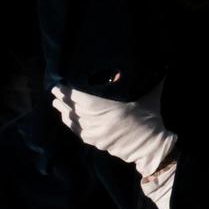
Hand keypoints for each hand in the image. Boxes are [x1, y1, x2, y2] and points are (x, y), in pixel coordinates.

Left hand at [50, 84, 176, 174]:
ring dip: (64, 111)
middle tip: (55, 90)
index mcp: (113, 110)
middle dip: (64, 100)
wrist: (151, 146)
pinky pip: (78, 131)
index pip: (83, 100)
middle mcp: (101, 122)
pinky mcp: (97, 142)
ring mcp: (98, 134)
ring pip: (75, 121)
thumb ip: (145, 81)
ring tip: (56, 101)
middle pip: (76, 109)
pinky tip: (65, 116)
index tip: (60, 84)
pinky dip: (70, 123)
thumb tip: (151, 63)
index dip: (70, 93)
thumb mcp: (150, 97)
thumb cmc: (152, 118)